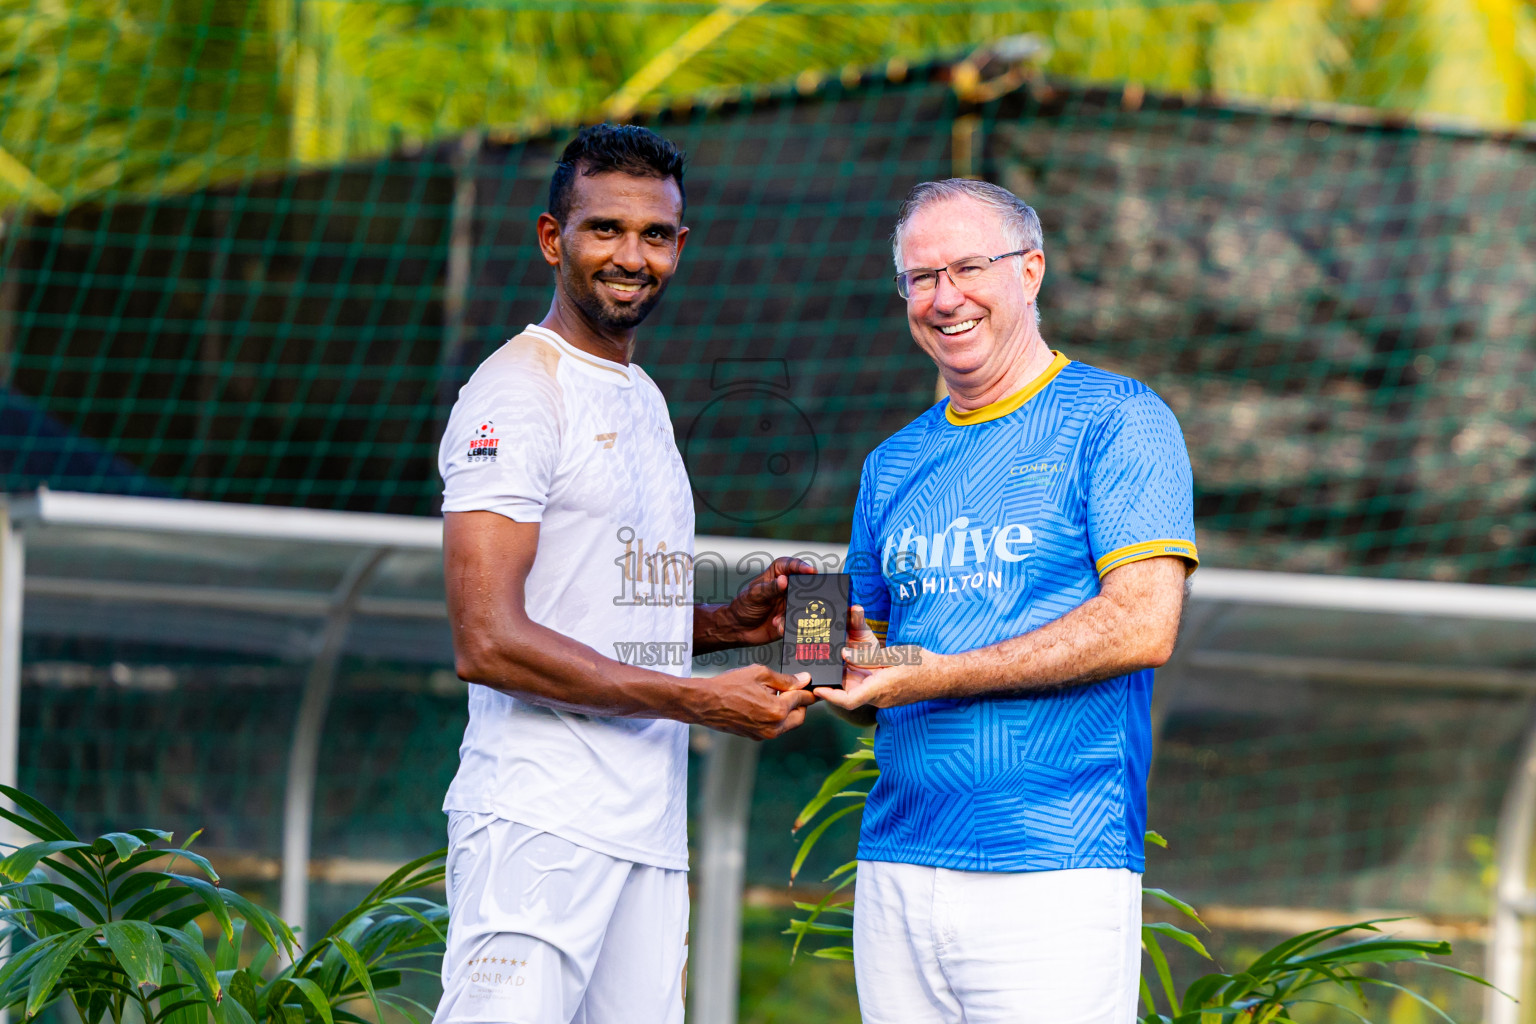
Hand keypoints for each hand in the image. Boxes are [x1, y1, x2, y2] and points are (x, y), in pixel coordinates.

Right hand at [690, 664, 815, 739]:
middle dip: (800, 703)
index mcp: (777, 710)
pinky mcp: (756, 737)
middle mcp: (773, 727)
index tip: (810, 685)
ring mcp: (764, 734)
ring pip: (788, 724)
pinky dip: (776, 717)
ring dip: (788, 711)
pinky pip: (775, 728)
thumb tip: (803, 680)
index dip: (808, 690)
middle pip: (800, 716)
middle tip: (794, 690)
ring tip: (776, 695)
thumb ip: (785, 679)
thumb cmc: (728, 686)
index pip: (803, 700)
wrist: (704, 703)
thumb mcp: (759, 674)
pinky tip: (765, 703)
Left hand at [698, 557, 814, 650]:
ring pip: (801, 604)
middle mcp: (786, 588)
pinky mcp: (790, 618)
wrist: (739, 630)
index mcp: (776, 575)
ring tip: (777, 620)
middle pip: (802, 585)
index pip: (790, 565)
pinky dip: (788, 624)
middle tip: (801, 599)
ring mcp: (789, 603)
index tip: (810, 571)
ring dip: (792, 613)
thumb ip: (769, 589)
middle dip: (804, 592)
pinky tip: (778, 627)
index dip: (801, 566)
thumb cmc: (743, 606)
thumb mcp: (754, 595)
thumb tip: (784, 580)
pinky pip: (797, 620)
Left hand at [815, 636, 938, 712]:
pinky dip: (857, 679)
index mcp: (880, 689)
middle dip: (834, 684)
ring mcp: (885, 699)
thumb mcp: (894, 655)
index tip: (817, 689)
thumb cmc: (923, 664)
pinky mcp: (888, 695)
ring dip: (846, 680)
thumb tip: (845, 655)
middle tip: (820, 669)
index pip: (849, 701)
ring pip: (858, 691)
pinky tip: (853, 664)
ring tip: (833, 662)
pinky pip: (868, 689)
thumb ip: (867, 657)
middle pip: (849, 695)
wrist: (945, 677)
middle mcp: (880, 698)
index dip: (830, 697)